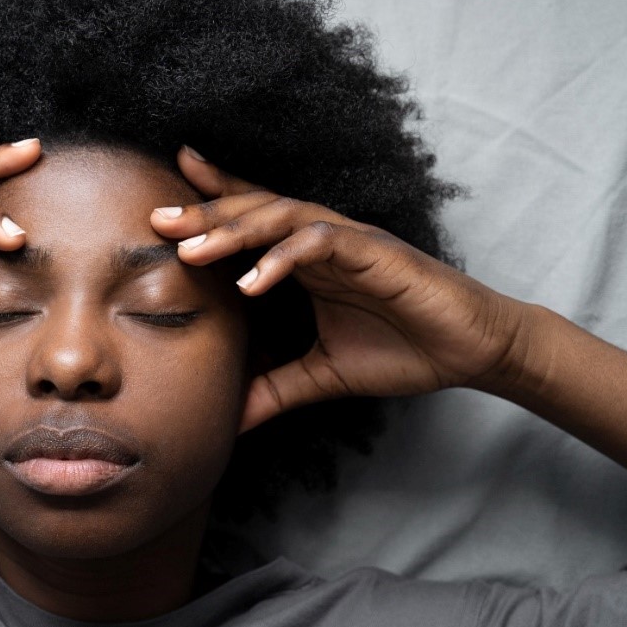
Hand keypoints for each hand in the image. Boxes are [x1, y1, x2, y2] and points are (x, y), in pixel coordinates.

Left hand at [152, 148, 529, 433]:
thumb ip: (273, 391)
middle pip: (254, 212)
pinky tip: (252, 282)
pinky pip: (322, 244)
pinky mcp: (376, 253)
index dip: (210, 204)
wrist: (471, 351)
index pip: (251, 223)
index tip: (160, 206)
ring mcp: (349, 242)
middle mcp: (323, 241)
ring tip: (191, 251)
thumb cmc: (403, 351)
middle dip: (205, 213)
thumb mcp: (320, 378)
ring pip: (282, 218)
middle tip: (156, 218)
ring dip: (235, 232)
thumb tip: (226, 422)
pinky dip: (284, 259)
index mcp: (307, 260)